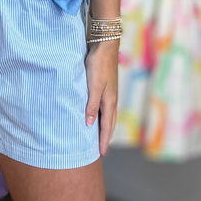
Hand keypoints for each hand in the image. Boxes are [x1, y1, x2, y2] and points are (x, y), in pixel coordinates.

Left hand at [85, 41, 118, 155]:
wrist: (105, 46)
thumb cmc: (99, 65)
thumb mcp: (93, 85)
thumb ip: (91, 104)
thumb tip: (89, 124)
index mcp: (109, 101)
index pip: (107, 126)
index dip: (103, 140)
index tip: (101, 154)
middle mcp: (111, 99)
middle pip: (110, 123)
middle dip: (106, 137)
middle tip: (101, 151)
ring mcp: (110, 93)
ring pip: (108, 116)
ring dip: (105, 128)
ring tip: (100, 137)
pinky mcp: (106, 87)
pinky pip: (105, 108)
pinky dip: (102, 116)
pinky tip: (97, 116)